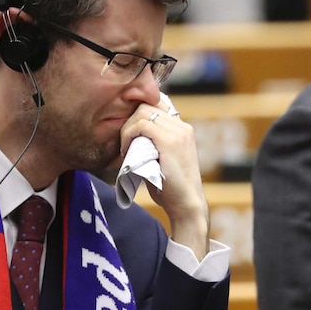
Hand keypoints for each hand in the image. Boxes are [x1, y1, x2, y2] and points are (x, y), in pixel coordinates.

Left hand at [119, 101, 209, 259]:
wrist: (186, 205)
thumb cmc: (170, 189)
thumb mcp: (161, 160)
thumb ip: (152, 145)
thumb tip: (130, 137)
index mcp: (183, 129)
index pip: (156, 104)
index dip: (137, 115)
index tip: (128, 134)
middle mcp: (183, 127)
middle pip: (147, 105)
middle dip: (129, 121)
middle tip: (124, 142)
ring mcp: (179, 132)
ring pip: (142, 112)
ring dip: (127, 129)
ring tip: (125, 149)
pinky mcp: (170, 141)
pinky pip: (142, 125)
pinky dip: (128, 135)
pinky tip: (126, 151)